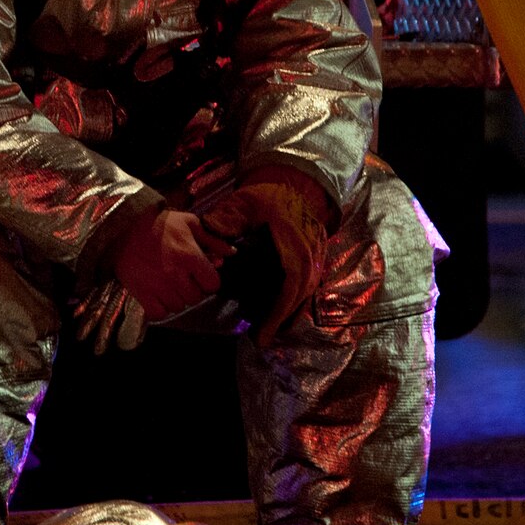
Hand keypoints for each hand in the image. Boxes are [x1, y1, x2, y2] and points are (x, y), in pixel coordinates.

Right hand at [110, 209, 231, 320]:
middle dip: (192, 289)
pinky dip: (160, 308)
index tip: (200, 275)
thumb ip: (212, 240)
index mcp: (191, 256)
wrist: (123, 227)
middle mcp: (176, 274)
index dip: (208, 281)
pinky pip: (159, 313)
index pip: (213, 285)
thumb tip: (231, 253)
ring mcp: (158, 286)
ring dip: (176, 298)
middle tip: (182, 279)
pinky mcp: (142, 294)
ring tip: (168, 285)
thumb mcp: (189, 223)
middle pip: (196, 298)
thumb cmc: (159, 223)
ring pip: (178, 307)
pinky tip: (157, 295)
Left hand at [203, 167, 332, 345]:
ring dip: (287, 314)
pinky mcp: (313, 261)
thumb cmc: (271, 194)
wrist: (298, 184)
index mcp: (294, 247)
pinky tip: (277, 313)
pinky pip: (305, 288)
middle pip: (299, 299)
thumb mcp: (247, 202)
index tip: (262, 335)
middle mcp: (310, 259)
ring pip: (304, 296)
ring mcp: (315, 261)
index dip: (278, 313)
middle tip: (260, 340)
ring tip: (266, 333)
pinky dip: (292, 302)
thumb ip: (228, 218)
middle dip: (281, 321)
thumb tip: (208, 230)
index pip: (290, 287)